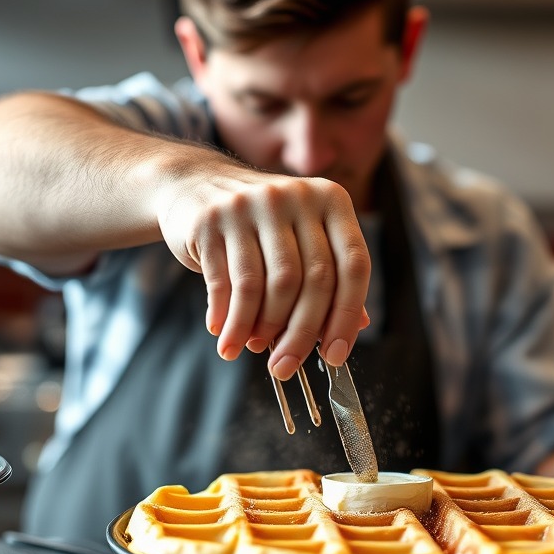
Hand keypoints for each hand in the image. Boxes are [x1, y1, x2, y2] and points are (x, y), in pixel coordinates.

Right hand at [156, 161, 370, 379]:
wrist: (194, 186)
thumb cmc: (259, 224)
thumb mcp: (300, 237)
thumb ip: (331, 275)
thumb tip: (359, 325)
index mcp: (331, 200)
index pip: (354, 266)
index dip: (347, 316)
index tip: (335, 356)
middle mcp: (296, 196)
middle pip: (310, 280)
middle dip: (299, 334)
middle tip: (284, 367)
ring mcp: (252, 204)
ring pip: (268, 284)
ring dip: (258, 329)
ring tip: (248, 350)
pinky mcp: (212, 220)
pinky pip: (227, 282)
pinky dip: (229, 318)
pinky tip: (225, 336)